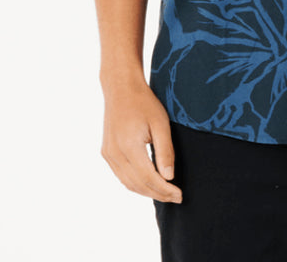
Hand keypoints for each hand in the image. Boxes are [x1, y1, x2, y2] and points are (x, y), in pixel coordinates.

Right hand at [100, 78, 182, 203]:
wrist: (121, 88)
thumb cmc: (144, 102)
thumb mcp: (161, 123)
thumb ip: (165, 151)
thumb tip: (169, 177)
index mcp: (129, 147)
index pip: (149, 178)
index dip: (165, 190)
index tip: (180, 195)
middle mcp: (115, 154)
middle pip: (138, 185)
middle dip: (158, 194)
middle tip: (176, 198)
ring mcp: (108, 154)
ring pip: (128, 183)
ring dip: (146, 191)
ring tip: (165, 193)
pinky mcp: (107, 152)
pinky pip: (121, 175)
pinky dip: (135, 183)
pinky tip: (148, 184)